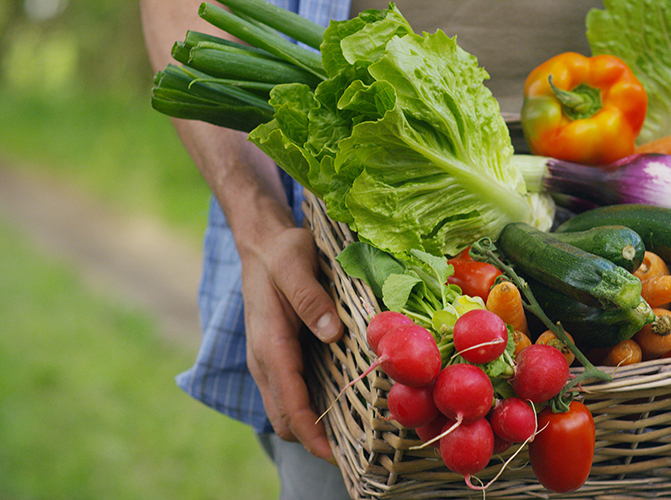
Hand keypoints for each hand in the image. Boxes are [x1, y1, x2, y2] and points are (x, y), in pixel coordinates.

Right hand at [239, 215, 343, 461]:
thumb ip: (309, 297)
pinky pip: (290, 394)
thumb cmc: (281, 251)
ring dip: (312, 429)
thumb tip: (331, 333)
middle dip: (315, 441)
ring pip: (286, 410)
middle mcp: (264, 360)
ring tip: (353, 436)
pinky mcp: (278, 356)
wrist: (262, 243)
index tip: (338, 456)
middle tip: (357, 450)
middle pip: (285, 419)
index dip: (312, 435)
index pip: (289, 404)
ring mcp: (268, 361)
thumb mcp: (295, 263)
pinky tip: (340, 406)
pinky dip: (309, 409)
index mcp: (269, 344)